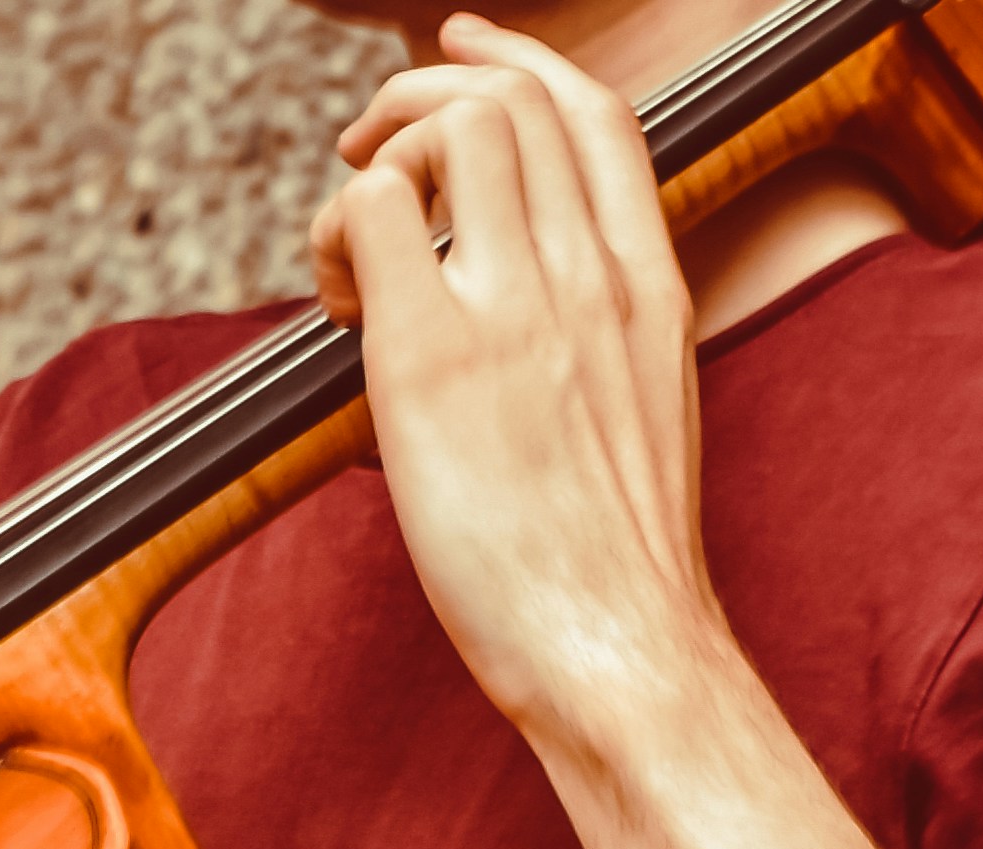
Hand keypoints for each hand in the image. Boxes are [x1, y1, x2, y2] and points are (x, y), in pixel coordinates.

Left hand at [308, 20, 746, 755]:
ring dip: (378, 151)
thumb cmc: (616, 575)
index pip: (595, 116)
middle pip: (514, 97)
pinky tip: (335, 307)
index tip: (457, 54)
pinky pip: (374, 212)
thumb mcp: (644, 425)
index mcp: (648, 290)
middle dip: (419, 93)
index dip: (516, 61)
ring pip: (450, 128)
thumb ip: (599, 347)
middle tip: (363, 151)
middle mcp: (592, 278)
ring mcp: (518, 310)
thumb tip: (526, 328)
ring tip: (348, 240)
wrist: (624, 654)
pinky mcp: (434, 360)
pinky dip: (334, 229)